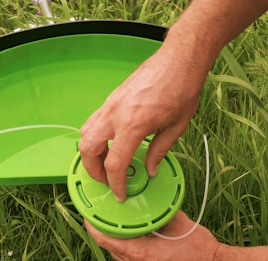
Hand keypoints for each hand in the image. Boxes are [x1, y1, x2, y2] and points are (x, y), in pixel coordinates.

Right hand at [77, 51, 204, 201]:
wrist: (179, 60)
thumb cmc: (182, 88)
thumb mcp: (177, 126)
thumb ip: (160, 151)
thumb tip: (150, 169)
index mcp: (133, 125)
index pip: (114, 163)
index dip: (115, 183)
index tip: (120, 192)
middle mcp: (115, 115)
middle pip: (87, 149)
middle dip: (93, 169)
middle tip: (107, 179)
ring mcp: (110, 105)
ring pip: (85, 134)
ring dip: (91, 152)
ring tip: (106, 162)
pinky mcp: (111, 99)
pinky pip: (93, 122)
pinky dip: (95, 137)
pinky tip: (110, 142)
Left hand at [85, 211, 225, 260]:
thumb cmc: (199, 249)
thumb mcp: (176, 222)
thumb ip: (158, 212)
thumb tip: (148, 200)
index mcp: (140, 254)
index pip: (105, 240)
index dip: (93, 227)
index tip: (87, 215)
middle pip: (109, 247)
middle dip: (102, 232)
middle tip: (100, 216)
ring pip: (119, 254)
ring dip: (115, 240)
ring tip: (113, 225)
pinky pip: (130, 260)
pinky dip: (127, 248)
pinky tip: (131, 237)